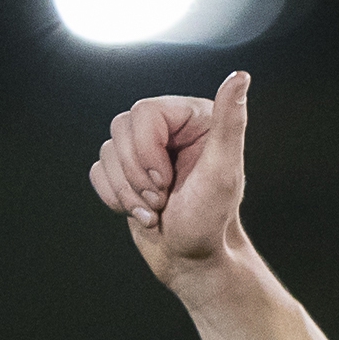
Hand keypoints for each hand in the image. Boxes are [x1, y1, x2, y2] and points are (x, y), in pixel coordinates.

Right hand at [87, 70, 251, 297]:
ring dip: (126, 190)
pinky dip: (114, 197)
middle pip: (120, 129)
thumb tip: (241, 77)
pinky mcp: (127, 172)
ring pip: (106, 151)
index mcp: (195, 118)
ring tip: (155, 211)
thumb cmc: (211, 221)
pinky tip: (141, 213)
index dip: (147, 150)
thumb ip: (230, 124)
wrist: (193, 262)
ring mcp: (145, 150)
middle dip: (137, 174)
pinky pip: (97, 171)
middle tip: (162, 199)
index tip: (167, 181)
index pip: (144, 112)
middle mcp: (170, 128)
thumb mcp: (223, 171)